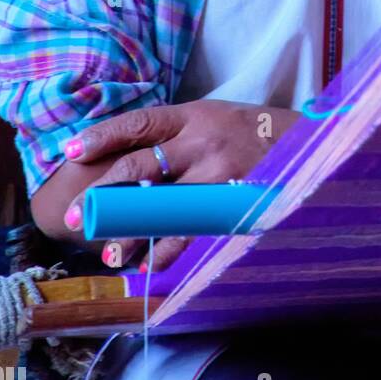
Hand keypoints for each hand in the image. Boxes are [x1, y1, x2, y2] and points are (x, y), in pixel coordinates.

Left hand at [62, 99, 300, 271]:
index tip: (72, 151)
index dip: (104, 136)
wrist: (308, 145)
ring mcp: (218, 173)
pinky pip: (193, 230)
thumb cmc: (252, 132)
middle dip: (104, 194)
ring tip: (112, 255)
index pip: (139, 123)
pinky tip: (153, 264)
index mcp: (193, 115)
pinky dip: (169, 250)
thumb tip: (128, 158)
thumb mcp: (214, 118)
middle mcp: (202, 141)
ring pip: (161, 206)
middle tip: (76, 219)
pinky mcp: (232, 201)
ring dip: (132, 233)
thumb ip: (178, 134)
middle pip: (140, 166)